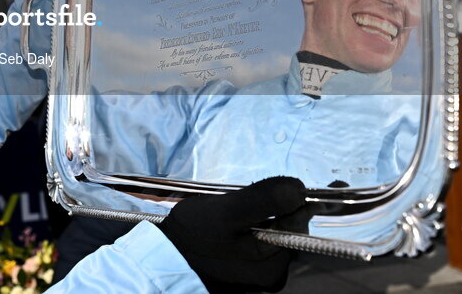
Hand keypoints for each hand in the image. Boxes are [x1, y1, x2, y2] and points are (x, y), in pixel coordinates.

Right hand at [158, 176, 308, 292]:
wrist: (162, 252)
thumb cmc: (192, 231)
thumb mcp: (225, 211)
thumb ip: (264, 200)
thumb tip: (300, 190)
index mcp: (272, 265)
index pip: (298, 223)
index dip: (291, 199)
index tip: (277, 186)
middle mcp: (271, 275)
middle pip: (289, 229)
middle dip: (274, 210)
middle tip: (242, 202)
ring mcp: (259, 276)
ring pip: (275, 235)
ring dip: (263, 218)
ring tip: (235, 212)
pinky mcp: (246, 271)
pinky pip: (261, 243)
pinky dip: (253, 229)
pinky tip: (234, 225)